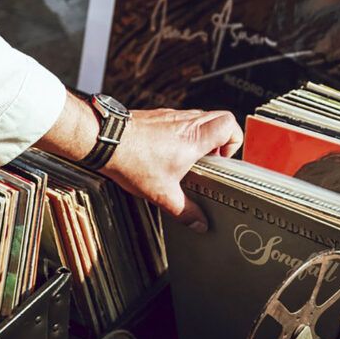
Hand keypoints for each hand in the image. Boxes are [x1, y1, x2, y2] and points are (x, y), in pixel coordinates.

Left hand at [101, 109, 242, 232]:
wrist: (105, 141)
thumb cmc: (132, 161)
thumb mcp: (163, 194)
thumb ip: (185, 211)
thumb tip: (199, 223)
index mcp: (194, 138)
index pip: (229, 124)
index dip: (233, 141)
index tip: (222, 160)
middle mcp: (186, 122)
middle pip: (219, 117)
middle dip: (221, 139)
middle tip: (210, 159)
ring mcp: (171, 116)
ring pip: (199, 117)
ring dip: (201, 136)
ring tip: (189, 158)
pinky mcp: (157, 115)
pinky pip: (180, 119)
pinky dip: (182, 133)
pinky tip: (168, 153)